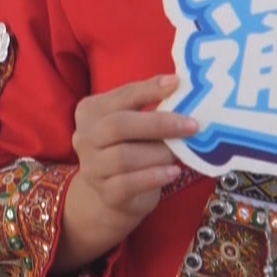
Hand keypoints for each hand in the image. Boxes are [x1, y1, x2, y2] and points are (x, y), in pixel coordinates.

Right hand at [69, 75, 195, 226]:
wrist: (112, 192)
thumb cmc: (129, 147)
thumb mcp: (133, 121)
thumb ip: (148, 104)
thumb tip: (178, 85)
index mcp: (91, 111)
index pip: (121, 96)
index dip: (149, 89)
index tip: (177, 84)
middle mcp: (84, 137)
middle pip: (119, 126)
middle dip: (158, 124)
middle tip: (192, 126)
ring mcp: (92, 166)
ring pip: (125, 157)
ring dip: (159, 154)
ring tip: (179, 153)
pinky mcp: (106, 193)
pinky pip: (130, 183)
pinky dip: (155, 176)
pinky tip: (173, 172)